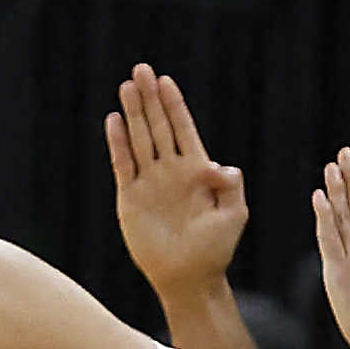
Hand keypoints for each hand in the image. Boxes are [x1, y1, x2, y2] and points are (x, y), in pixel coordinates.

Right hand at [105, 65, 250, 295]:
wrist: (189, 278)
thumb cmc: (215, 250)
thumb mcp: (235, 214)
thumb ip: (232, 186)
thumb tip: (220, 166)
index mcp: (196, 171)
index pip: (183, 129)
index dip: (174, 105)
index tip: (166, 81)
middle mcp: (170, 172)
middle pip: (158, 126)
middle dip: (149, 98)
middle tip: (141, 70)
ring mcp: (149, 183)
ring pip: (140, 139)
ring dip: (133, 113)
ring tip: (126, 87)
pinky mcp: (131, 199)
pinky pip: (123, 165)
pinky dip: (118, 144)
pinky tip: (114, 122)